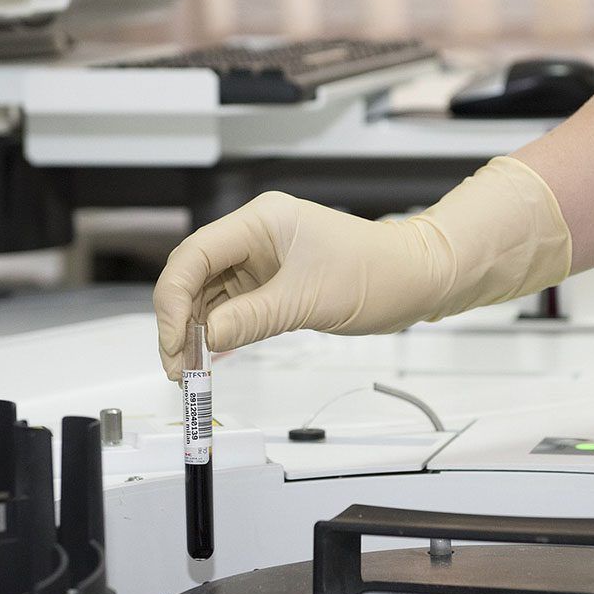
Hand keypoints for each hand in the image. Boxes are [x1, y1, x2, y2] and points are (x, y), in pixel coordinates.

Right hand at [153, 157, 570, 379]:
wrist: (420, 279)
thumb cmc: (380, 272)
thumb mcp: (310, 299)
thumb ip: (252, 318)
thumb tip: (205, 337)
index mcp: (262, 221)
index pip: (196, 255)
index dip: (173, 299)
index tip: (173, 340)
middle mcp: (257, 237)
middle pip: (196, 276)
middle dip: (180, 322)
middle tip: (178, 367)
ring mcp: (265, 261)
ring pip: (212, 296)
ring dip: (198, 333)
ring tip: (191, 372)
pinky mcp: (276, 285)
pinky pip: (235, 308)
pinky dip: (221, 333)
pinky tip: (211, 359)